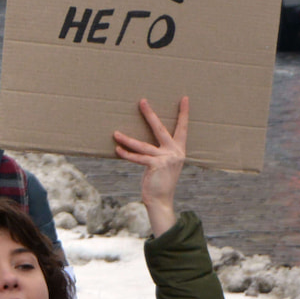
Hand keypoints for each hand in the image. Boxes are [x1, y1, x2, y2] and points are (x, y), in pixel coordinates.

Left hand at [113, 96, 187, 236]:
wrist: (162, 200)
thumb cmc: (160, 180)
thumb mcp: (165, 164)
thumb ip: (160, 152)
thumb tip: (144, 141)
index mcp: (179, 150)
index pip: (183, 128)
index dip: (183, 113)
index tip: (184, 98)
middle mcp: (175, 152)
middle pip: (161, 129)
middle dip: (150, 114)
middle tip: (142, 101)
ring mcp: (166, 159)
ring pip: (143, 145)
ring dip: (127, 139)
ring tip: (115, 133)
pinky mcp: (156, 166)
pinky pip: (138, 158)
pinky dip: (126, 154)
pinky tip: (117, 149)